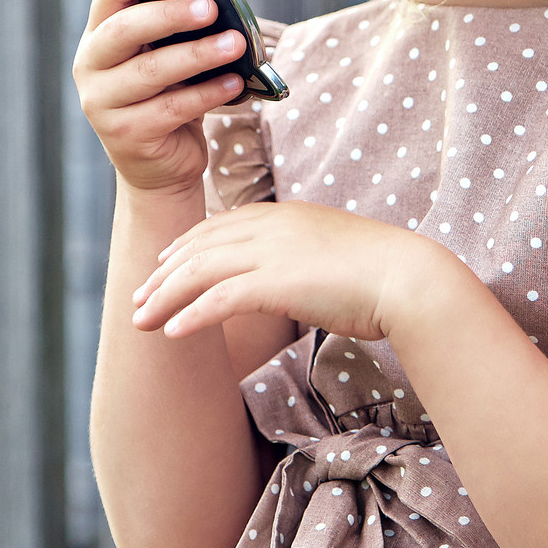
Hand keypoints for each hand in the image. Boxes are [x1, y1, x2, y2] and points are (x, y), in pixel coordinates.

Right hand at [73, 0, 251, 196]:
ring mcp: (103, 105)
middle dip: (170, 14)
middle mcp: (91, 69)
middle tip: (210, 6)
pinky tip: (234, 83)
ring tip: (236, 43)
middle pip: (125, 31)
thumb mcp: (162, 59)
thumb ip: (172, 31)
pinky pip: (173, 108)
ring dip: (199, 54)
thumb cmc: (166, 99)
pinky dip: (208, 93)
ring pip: (152, 71)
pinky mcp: (126, 136)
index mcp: (97, 40)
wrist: (158, 167)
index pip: (107, 0)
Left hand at [129, 201, 462, 343]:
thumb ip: (305, 259)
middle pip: (199, 247)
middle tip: (138, 298)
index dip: (185, 246)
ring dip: (164, 297)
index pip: (220, 226)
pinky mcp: (277, 282)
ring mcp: (272, 252)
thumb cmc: (382, 274)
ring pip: (199, 271)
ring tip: (140, 321)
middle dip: (163, 275)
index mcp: (284, 216)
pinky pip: (219, 298)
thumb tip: (297, 279)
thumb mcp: (334, 254)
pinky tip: (172, 332)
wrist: (409, 278)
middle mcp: (271, 227)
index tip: (163, 265)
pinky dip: (191, 314)